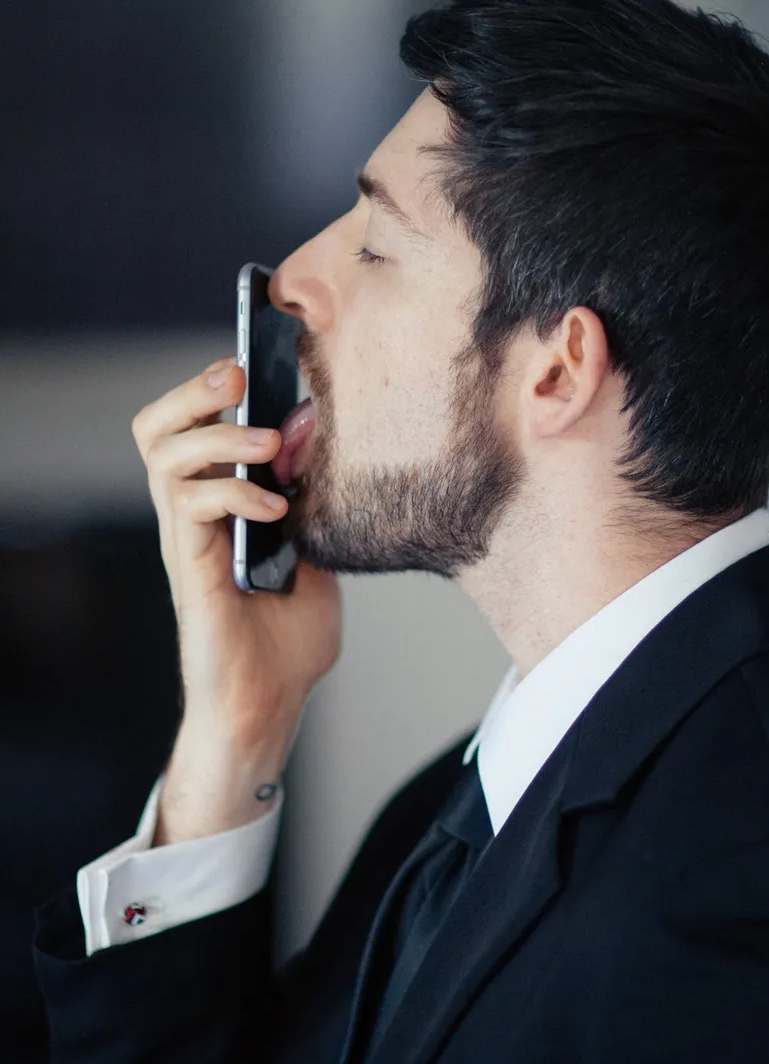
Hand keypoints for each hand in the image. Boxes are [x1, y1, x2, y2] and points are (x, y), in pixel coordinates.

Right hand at [132, 356, 341, 841]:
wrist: (273, 703)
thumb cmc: (290, 635)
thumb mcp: (317, 550)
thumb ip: (315, 496)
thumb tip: (316, 431)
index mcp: (218, 505)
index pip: (191, 428)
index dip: (210, 389)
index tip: (254, 359)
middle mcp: (192, 516)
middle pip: (156, 430)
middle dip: (192, 392)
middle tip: (234, 377)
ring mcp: (186, 541)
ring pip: (165, 459)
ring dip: (219, 438)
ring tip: (266, 444)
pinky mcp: (191, 570)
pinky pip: (192, 510)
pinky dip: (234, 493)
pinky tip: (276, 505)